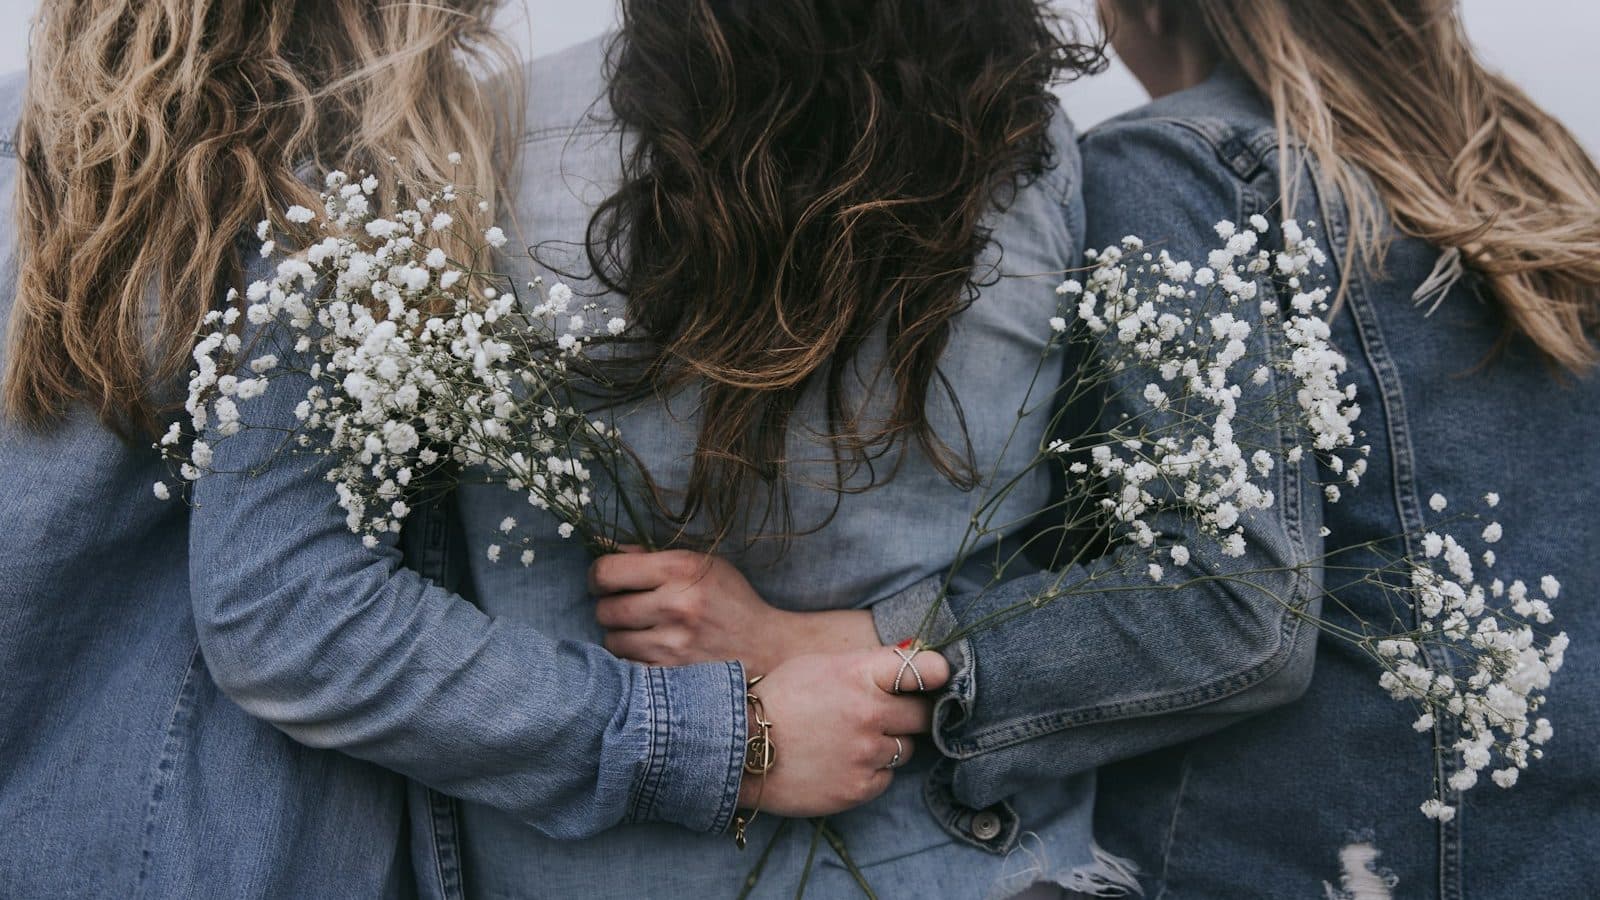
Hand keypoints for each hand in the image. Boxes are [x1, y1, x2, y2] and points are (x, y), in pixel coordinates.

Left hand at [588, 548, 879, 674]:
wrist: (768, 650)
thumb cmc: (732, 603)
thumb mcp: (704, 566)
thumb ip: (655, 558)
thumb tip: (609, 551)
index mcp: (680, 569)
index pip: (606, 571)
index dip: (598, 577)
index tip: (605, 583)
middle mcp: (675, 605)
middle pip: (604, 609)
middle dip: (611, 608)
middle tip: (627, 610)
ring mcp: (672, 645)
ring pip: (612, 641)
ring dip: (621, 637)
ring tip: (644, 634)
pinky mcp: (672, 676)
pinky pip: (627, 668)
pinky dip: (633, 662)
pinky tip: (652, 654)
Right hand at [739, 647, 950, 816]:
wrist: (739, 748)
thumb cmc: (778, 699)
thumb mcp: (819, 665)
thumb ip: (865, 665)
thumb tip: (910, 657)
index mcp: (859, 674)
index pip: (924, 669)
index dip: (937, 673)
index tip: (938, 677)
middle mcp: (869, 713)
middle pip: (923, 714)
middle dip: (910, 713)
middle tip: (888, 715)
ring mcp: (866, 753)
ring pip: (905, 748)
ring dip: (887, 744)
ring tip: (852, 741)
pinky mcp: (859, 788)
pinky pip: (886, 778)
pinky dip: (871, 772)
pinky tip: (842, 763)